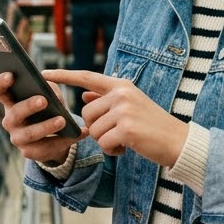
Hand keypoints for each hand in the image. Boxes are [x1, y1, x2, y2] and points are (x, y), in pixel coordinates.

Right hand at [0, 72, 82, 163]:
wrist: (55, 135)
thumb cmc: (49, 108)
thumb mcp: (50, 94)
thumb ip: (48, 88)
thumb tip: (50, 90)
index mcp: (11, 102)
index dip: (1, 83)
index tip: (10, 75)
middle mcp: (10, 121)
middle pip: (14, 114)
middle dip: (28, 107)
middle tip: (44, 100)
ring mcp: (17, 138)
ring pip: (28, 134)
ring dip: (45, 127)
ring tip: (62, 120)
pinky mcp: (29, 152)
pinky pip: (45, 148)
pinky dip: (63, 140)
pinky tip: (78, 133)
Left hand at [43, 69, 188, 167]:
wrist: (178, 141)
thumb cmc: (153, 126)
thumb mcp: (131, 105)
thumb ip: (107, 99)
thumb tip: (84, 93)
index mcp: (121, 85)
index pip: (87, 77)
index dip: (64, 75)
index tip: (44, 74)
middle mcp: (121, 94)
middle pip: (86, 113)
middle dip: (97, 128)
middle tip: (119, 133)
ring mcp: (124, 110)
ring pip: (93, 130)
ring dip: (106, 141)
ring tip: (126, 139)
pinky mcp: (126, 128)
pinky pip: (103, 143)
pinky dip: (113, 150)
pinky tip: (128, 147)